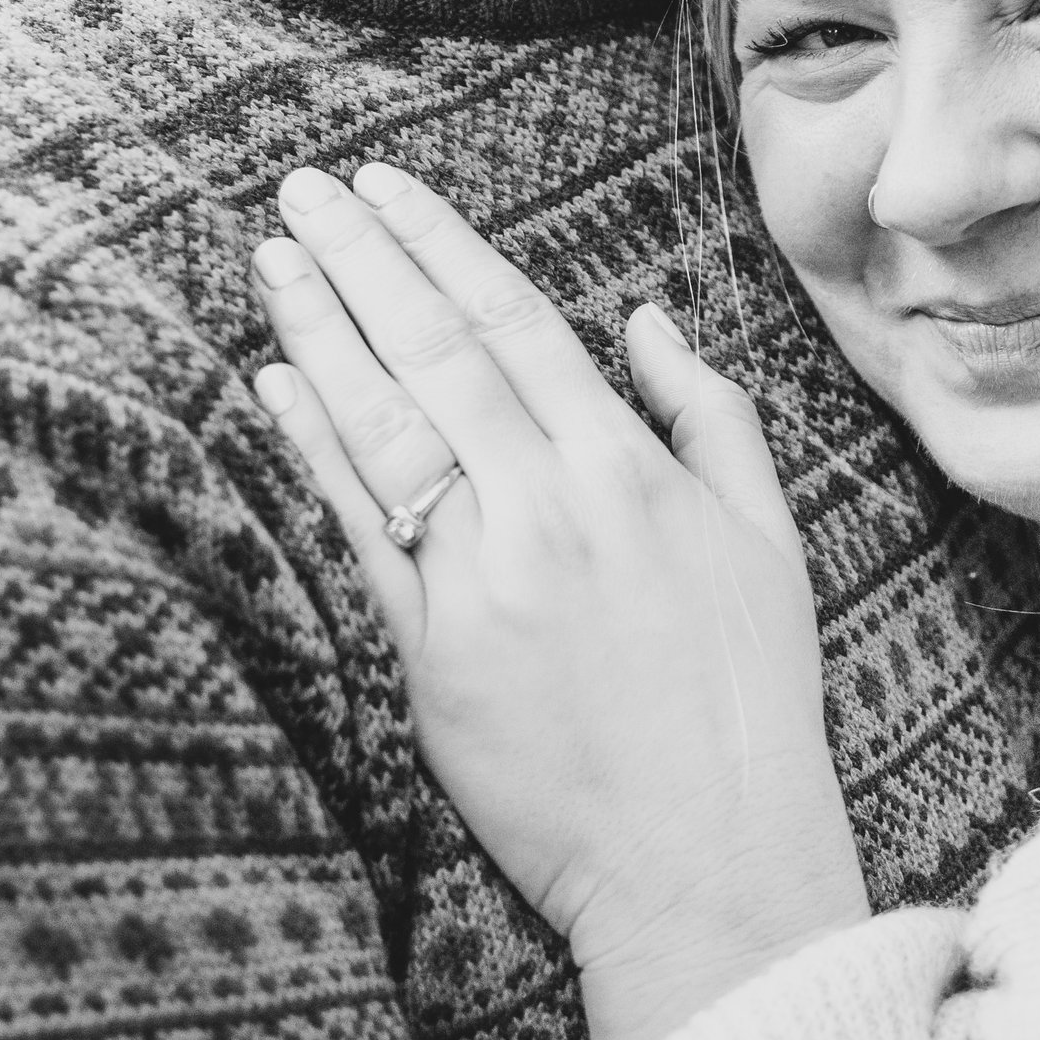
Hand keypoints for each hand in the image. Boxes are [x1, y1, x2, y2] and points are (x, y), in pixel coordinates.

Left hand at [252, 162, 868, 1039]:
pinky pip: (363, 530)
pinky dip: (317, 451)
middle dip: (365, 259)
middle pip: (438, 352)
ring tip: (271, 259)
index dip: (442, 244)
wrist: (709, 853)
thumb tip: (648, 318)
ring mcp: (485, 579)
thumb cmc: (747, 702)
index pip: (517, 322)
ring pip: (389, 426)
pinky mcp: (435, 655)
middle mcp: (551, 507)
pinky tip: (276, 387)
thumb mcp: (767, 541)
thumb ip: (709, 418)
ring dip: (322, 333)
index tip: (388, 187)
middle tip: (304, 187)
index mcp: (632, 470)